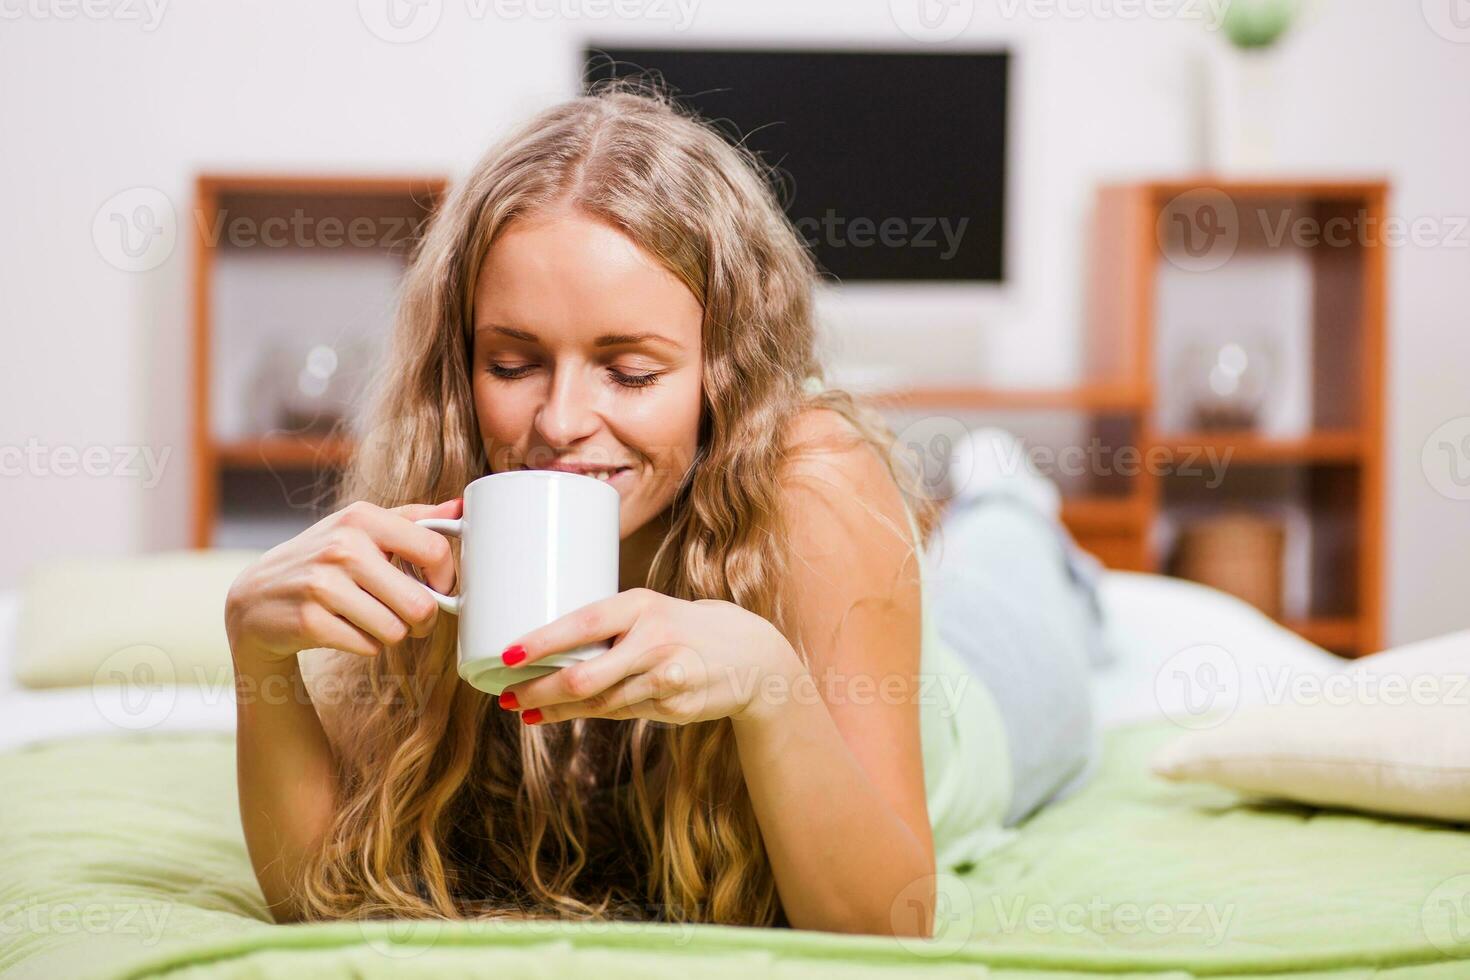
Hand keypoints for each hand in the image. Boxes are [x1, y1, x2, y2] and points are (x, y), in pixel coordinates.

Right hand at [225, 498, 461, 664]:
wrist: (256, 598)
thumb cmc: (324, 560)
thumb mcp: (361, 528)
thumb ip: (413, 519)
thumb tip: (461, 509)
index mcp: (362, 518)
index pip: (434, 549)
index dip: (447, 577)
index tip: (439, 587)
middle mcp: (342, 547)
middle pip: (420, 604)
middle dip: (423, 619)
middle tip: (411, 617)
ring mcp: (323, 585)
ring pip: (396, 630)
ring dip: (391, 633)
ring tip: (370, 618)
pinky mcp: (310, 621)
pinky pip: (369, 647)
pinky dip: (366, 645)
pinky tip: (346, 629)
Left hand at [495, 588, 805, 727]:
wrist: (752, 655)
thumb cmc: (684, 627)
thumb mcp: (652, 611)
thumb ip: (611, 627)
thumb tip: (546, 647)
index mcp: (643, 605)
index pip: (585, 623)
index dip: (544, 640)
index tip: (508, 653)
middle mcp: (655, 640)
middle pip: (584, 675)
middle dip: (538, 690)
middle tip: (506, 695)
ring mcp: (666, 678)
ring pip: (597, 702)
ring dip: (554, 709)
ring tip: (523, 708)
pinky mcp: (674, 708)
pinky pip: (618, 713)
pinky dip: (585, 714)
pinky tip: (559, 715)